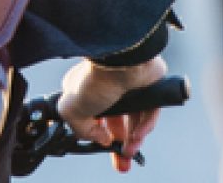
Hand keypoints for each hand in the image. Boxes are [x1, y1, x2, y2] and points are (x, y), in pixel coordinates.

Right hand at [57, 57, 166, 173]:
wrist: (123, 61)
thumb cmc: (95, 78)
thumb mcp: (73, 110)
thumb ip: (81, 129)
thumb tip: (100, 138)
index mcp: (86, 88)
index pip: (91, 115)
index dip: (96, 133)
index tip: (99, 144)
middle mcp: (108, 86)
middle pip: (115, 120)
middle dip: (118, 143)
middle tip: (121, 160)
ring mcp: (130, 86)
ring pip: (134, 118)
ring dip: (133, 138)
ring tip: (131, 152)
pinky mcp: (148, 86)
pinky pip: (149, 111)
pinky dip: (145, 125)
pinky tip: (139, 135)